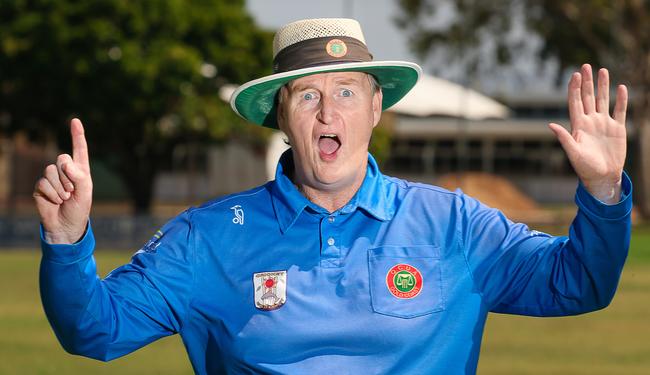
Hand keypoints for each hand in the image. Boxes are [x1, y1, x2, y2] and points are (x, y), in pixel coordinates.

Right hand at [33, 118, 92, 243]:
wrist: (65, 225)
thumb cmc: (79, 209)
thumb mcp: (85, 192)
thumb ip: (78, 175)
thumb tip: (64, 162)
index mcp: (80, 170)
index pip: (79, 149)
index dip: (77, 135)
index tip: (75, 120)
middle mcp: (65, 171)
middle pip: (62, 158)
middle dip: (68, 176)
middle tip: (72, 192)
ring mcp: (52, 177)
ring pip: (51, 170)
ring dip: (60, 187)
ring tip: (65, 198)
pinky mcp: (40, 186)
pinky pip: (43, 182)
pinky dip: (51, 193)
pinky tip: (55, 201)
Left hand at [549, 64, 627, 203]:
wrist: (602, 176)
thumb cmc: (585, 167)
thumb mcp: (573, 153)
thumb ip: (564, 138)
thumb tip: (550, 125)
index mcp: (578, 126)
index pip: (575, 102)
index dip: (575, 88)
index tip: (575, 74)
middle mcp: (590, 122)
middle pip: (588, 97)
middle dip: (587, 82)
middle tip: (586, 66)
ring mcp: (604, 124)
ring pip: (603, 100)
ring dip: (603, 86)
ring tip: (603, 71)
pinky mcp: (617, 129)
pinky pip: (620, 111)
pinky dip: (621, 100)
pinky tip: (621, 88)